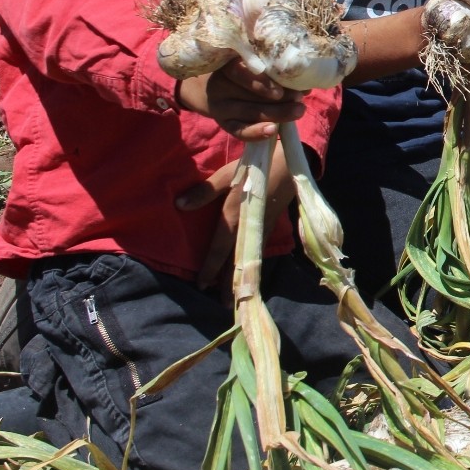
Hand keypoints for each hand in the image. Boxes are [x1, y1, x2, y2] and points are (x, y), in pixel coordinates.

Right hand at [176, 58, 304, 141]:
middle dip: (278, 98)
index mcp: (227, 65)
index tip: (281, 90)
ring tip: (298, 112)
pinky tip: (273, 131)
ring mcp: (219, 106)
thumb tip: (306, 83)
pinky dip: (256, 133)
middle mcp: (220, 85)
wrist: (214, 91)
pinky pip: (239, 131)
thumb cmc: (245, 73)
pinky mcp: (222, 124)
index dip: (261, 82)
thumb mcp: (254, 67)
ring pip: (248, 112)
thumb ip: (276, 72)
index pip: (239, 72)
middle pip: (248, 94)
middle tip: (300, 99)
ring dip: (276, 114)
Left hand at [176, 145, 296, 290]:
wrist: (290, 163)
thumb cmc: (255, 166)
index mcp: (234, 217)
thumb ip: (204, 192)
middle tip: (225, 305)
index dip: (210, 268)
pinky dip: (252, 264)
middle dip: (230, 284)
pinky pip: (259, 250)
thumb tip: (179, 205)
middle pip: (237, 262)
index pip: (219, 249)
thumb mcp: (227, 174)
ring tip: (236, 296)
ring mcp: (262, 228)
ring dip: (242, 277)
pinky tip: (248, 269)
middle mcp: (248, 228)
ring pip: (249, 258)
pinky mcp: (271, 225)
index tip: (201, 285)